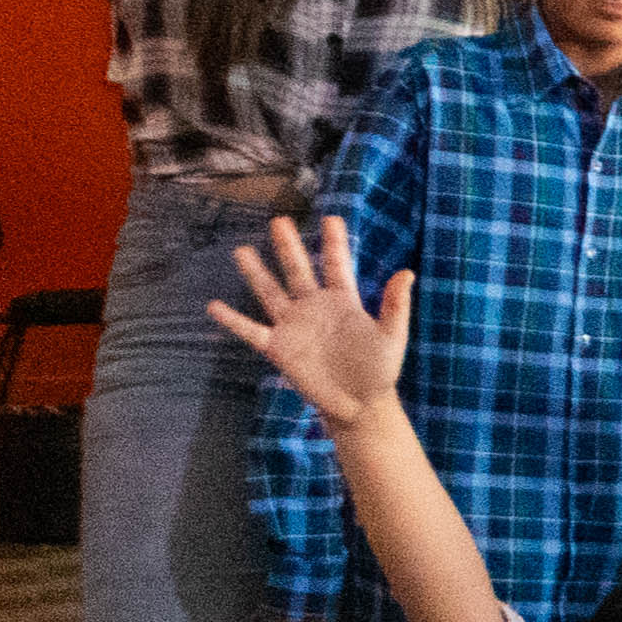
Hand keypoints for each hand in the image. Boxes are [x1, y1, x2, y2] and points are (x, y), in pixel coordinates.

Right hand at [204, 214, 407, 424]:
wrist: (360, 404)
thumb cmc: (380, 370)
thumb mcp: (392, 336)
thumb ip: (396, 305)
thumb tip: (407, 272)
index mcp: (343, 301)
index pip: (337, 265)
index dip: (334, 242)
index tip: (332, 217)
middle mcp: (314, 307)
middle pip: (298, 270)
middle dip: (289, 246)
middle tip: (279, 220)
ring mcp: (293, 326)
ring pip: (270, 292)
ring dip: (256, 272)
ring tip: (241, 250)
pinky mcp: (278, 348)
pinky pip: (251, 330)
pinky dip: (233, 320)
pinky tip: (213, 306)